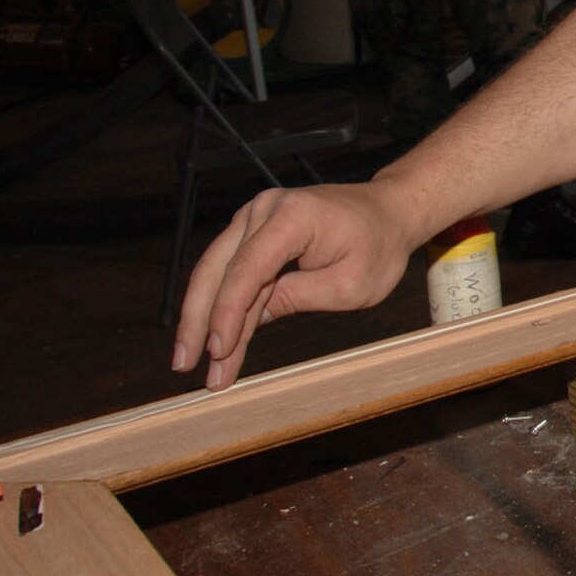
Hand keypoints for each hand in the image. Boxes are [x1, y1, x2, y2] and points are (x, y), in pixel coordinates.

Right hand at [171, 181, 419, 389]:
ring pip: (216, 272)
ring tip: (192, 364)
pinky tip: (214, 342)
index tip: (217, 351)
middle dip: (199, 321)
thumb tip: (248, 319)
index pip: (248, 268)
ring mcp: (256, 217)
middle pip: (218, 269)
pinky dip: (222, 306)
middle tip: (185, 366)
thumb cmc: (379, 247)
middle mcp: (266, 209)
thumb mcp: (349, 285)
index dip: (227, 313)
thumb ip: (297, 298)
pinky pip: (231, 271)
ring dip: (202, 319)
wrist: (390, 212)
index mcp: (293, 217)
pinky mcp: (255, 231)